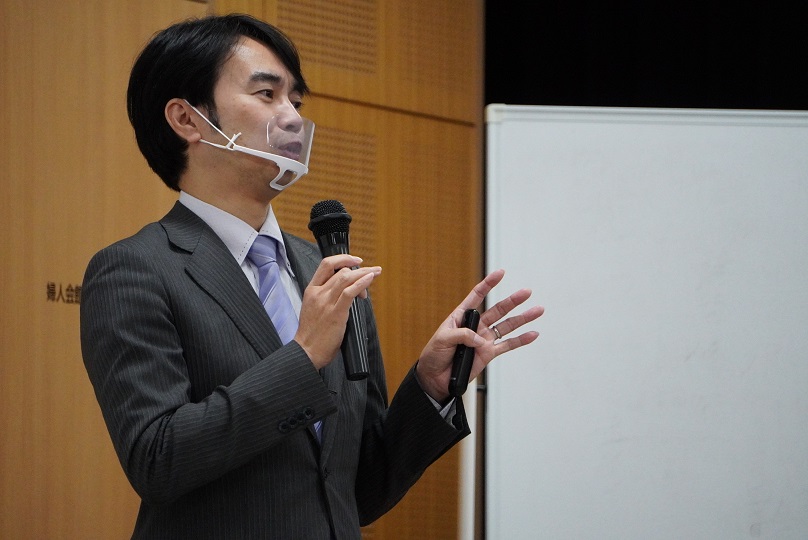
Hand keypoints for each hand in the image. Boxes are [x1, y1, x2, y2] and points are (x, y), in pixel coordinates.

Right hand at [295, 255, 381, 368]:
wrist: (306, 351)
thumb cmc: (311, 334)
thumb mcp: (313, 308)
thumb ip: (326, 297)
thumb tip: (345, 290)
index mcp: (311, 290)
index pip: (326, 264)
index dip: (343, 259)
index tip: (356, 261)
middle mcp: (318, 293)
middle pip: (341, 270)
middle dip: (360, 270)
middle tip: (371, 272)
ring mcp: (326, 303)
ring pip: (346, 278)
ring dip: (364, 274)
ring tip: (375, 274)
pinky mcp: (335, 313)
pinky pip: (349, 292)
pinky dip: (362, 283)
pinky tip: (370, 279)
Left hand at [415, 269, 543, 402]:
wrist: (435, 377)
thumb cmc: (434, 354)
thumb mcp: (442, 339)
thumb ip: (462, 335)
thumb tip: (480, 339)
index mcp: (462, 316)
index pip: (477, 296)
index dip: (489, 284)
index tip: (500, 273)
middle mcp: (476, 326)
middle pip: (498, 310)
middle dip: (513, 301)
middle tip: (526, 292)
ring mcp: (484, 339)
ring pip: (507, 326)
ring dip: (522, 319)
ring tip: (537, 310)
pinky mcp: (489, 353)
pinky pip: (507, 345)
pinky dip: (521, 340)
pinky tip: (532, 334)